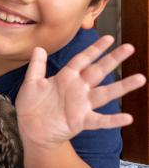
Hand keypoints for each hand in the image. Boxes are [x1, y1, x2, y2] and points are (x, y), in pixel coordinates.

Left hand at [15, 35, 145, 148]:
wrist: (30, 129)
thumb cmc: (31, 105)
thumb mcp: (31, 83)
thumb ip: (37, 66)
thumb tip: (38, 47)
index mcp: (65, 77)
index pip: (82, 59)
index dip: (94, 49)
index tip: (109, 38)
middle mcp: (77, 89)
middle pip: (98, 71)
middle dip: (113, 59)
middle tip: (129, 47)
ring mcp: (81, 105)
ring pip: (105, 93)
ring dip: (122, 86)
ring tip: (140, 78)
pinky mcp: (81, 121)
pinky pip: (99, 120)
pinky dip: (113, 119)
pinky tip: (127, 117)